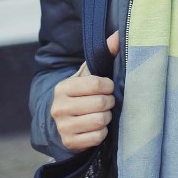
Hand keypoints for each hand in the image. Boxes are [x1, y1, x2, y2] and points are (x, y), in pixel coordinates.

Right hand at [50, 31, 117, 151]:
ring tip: (102, 114)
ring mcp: (63, 126)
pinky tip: (96, 127)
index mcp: (63, 88)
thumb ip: (103, 54)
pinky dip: (102, 132)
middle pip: (101, 103)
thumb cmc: (81, 95)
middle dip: (109, 103)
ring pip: (100, 120)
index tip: (108, 87)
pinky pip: (98, 137)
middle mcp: (59, 107)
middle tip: (107, 102)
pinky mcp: (69, 142)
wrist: (61, 124)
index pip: (97, 84)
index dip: (109, 86)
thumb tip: (118, 35)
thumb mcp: (88, 75)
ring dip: (106, 117)